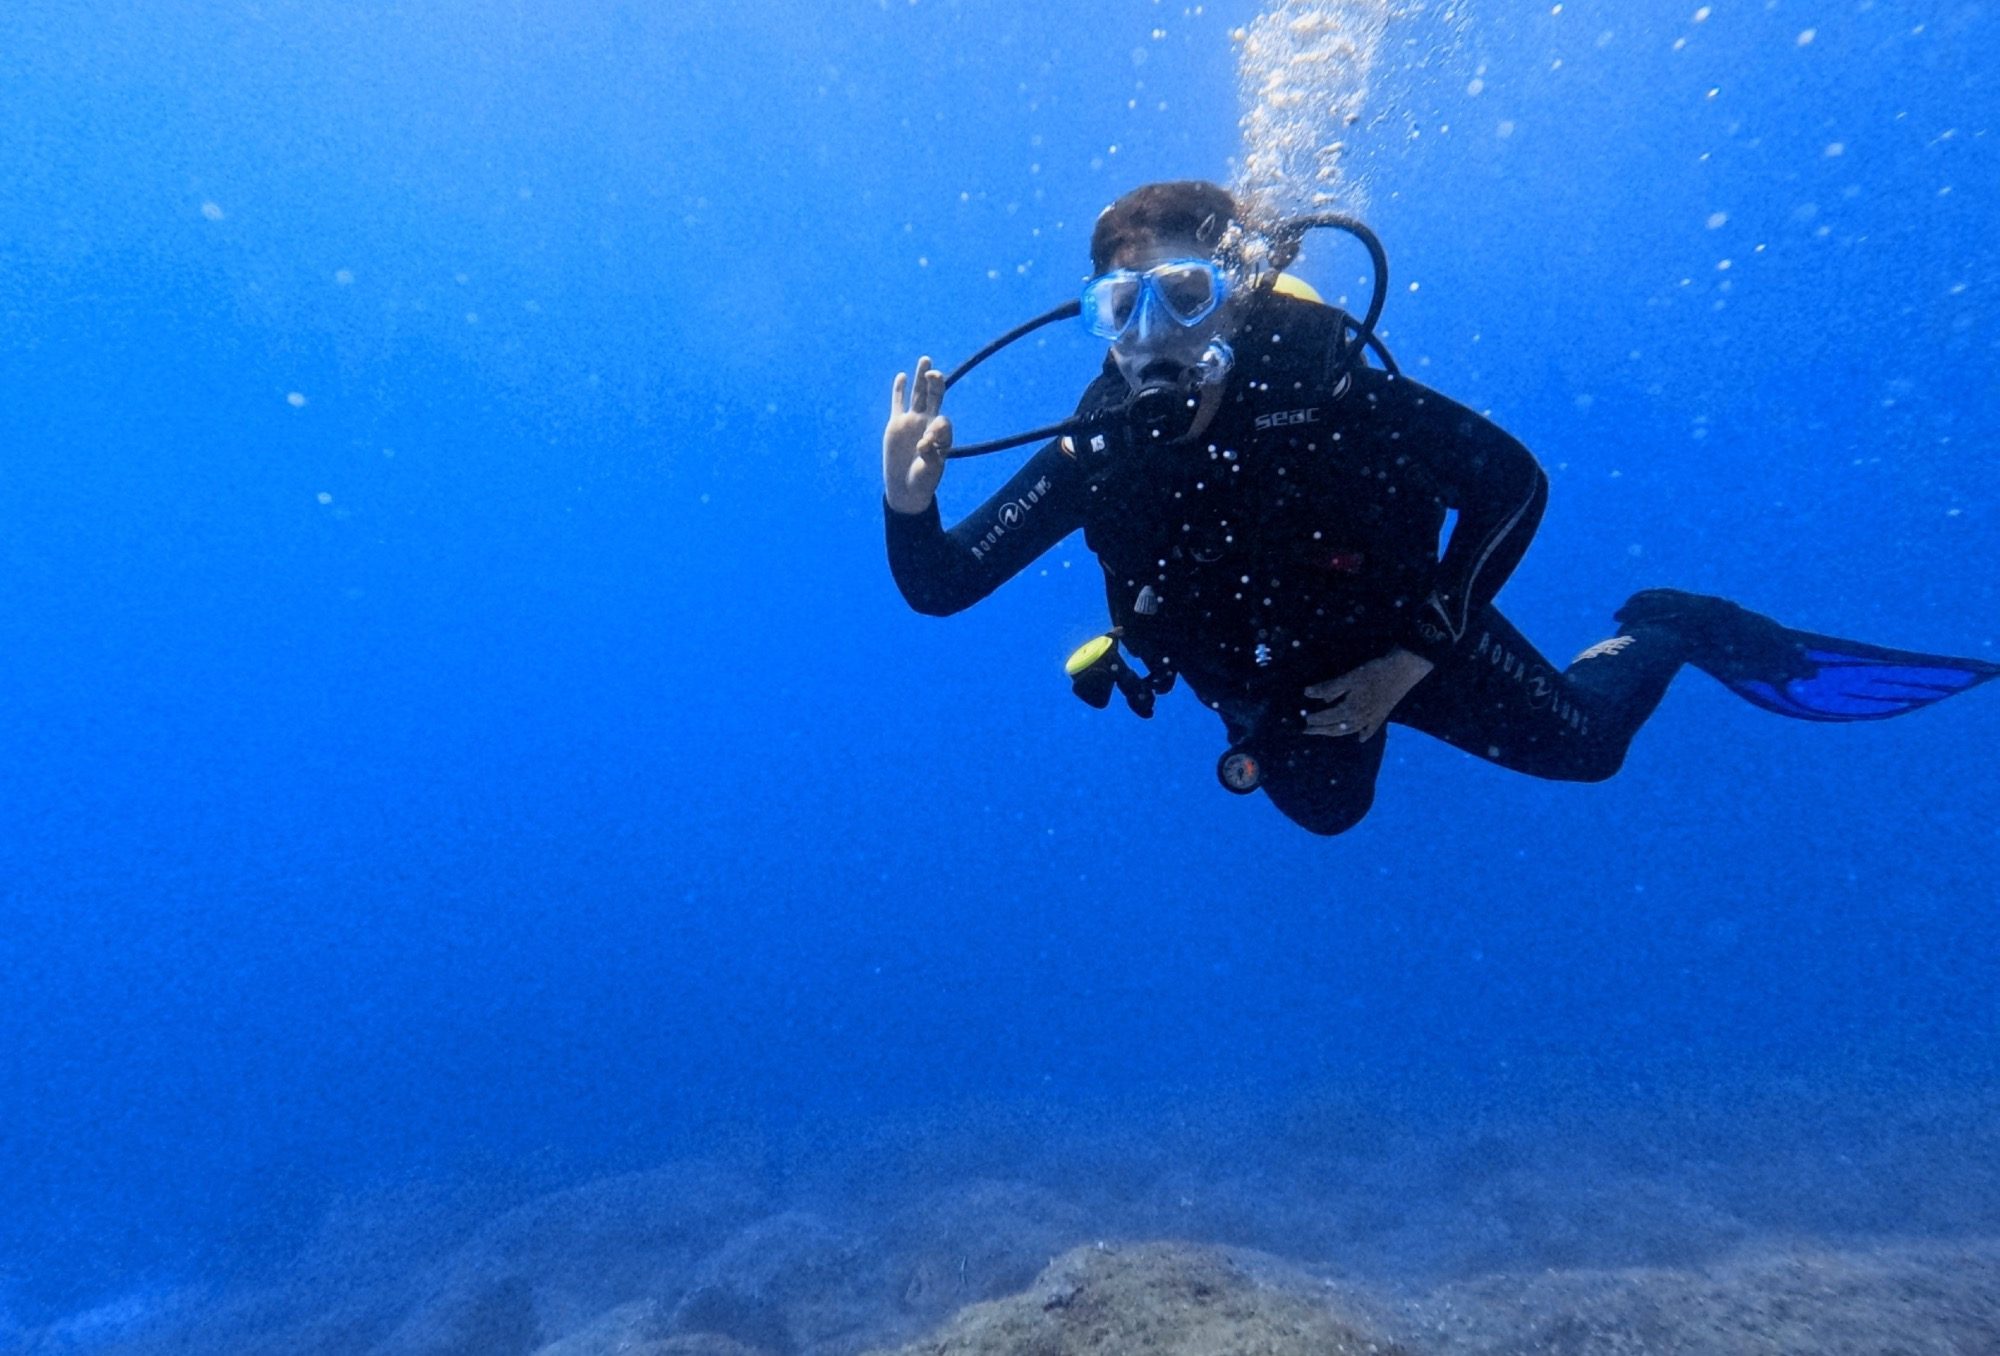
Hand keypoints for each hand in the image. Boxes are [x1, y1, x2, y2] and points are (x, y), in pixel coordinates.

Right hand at [884, 356, 952, 514]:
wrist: (906, 488)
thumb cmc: (922, 481)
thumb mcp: (929, 470)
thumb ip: (930, 455)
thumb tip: (925, 440)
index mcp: (942, 435)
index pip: (942, 421)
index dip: (938, 428)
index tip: (929, 441)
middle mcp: (928, 423)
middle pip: (935, 398)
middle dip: (936, 384)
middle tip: (934, 373)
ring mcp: (912, 422)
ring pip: (918, 395)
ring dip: (922, 378)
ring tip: (926, 360)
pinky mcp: (896, 424)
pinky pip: (898, 403)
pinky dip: (899, 391)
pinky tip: (902, 376)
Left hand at [1302, 648, 1435, 741]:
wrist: (1403, 669)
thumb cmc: (1374, 671)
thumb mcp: (1349, 678)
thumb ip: (1328, 687)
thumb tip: (1307, 694)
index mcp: (1350, 709)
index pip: (1327, 717)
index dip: (1314, 719)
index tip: (1304, 719)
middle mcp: (1360, 718)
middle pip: (1336, 727)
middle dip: (1321, 730)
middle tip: (1307, 731)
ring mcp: (1372, 718)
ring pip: (1350, 730)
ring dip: (1336, 733)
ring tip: (1326, 733)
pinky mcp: (1382, 715)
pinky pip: (1370, 729)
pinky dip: (1364, 734)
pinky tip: (1360, 738)